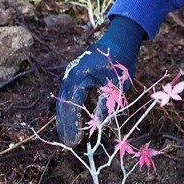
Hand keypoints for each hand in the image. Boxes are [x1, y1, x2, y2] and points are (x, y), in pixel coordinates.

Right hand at [56, 16, 146, 144]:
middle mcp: (71, 76)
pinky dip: (70, 110)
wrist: (120, 38)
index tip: (76, 140)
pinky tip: (72, 123)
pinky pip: (69, 96)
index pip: (72, 105)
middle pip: (63, 105)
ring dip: (65, 120)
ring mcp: (71, 75)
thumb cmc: (120, 60)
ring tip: (68, 138)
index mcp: (79, 77)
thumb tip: (99, 124)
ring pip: (64, 101)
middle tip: (69, 144)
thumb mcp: (116, 85)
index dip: (72, 124)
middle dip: (65, 125)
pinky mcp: (75, 77)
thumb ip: (106, 104)